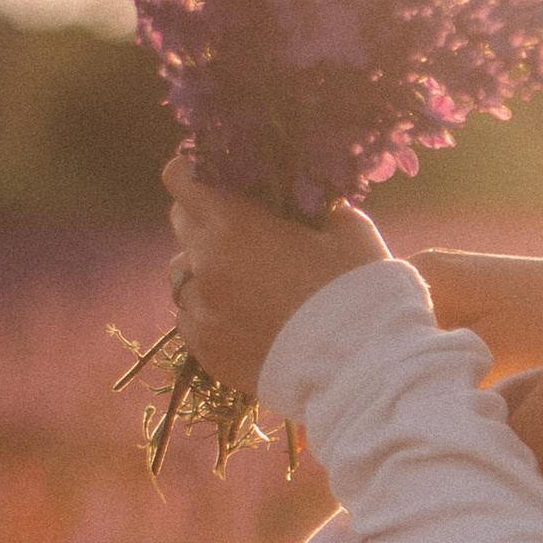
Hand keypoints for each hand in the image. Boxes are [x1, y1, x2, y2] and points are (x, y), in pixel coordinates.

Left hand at [164, 153, 391, 395]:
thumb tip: (309, 206)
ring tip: (243, 278)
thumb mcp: (350, 229)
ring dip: (204, 266)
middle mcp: (205, 266)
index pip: (181, 178)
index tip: (218, 177)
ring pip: (182, 273)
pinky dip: (209, 309)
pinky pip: (191, 317)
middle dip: (206, 216)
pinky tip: (244, 315)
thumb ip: (317, 208)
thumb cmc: (360, 291)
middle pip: (181, 222)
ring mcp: (201, 312)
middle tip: (244, 228)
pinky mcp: (206, 351)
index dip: (196, 171)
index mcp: (234, 226)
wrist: (361, 371)